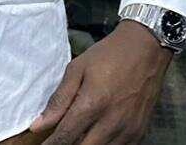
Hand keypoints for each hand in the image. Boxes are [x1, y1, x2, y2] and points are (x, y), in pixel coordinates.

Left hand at [29, 20, 173, 143]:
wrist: (145, 50)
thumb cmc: (108, 55)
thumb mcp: (77, 69)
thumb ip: (59, 99)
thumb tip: (39, 124)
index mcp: (92, 105)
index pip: (66, 137)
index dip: (52, 144)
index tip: (43, 144)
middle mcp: (111, 123)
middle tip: (59, 138)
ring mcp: (128, 131)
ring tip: (77, 134)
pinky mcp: (139, 133)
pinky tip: (96, 135)